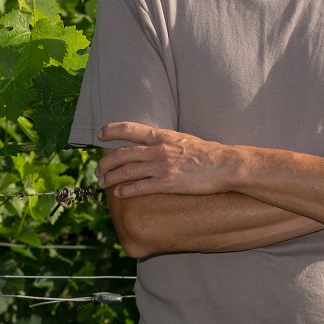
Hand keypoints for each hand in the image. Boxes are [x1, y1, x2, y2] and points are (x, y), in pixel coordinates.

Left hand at [96, 123, 233, 197]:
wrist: (225, 165)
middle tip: (98, 169)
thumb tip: (157, 145)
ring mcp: (161, 166)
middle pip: (122, 153)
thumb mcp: (185, 140)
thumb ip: (168, 142)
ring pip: (126, 171)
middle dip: (106, 162)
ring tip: (102, 183)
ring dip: (111, 178)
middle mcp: (158, 149)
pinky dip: (125, 190)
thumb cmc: (209, 154)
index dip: (112, 131)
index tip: (101, 134)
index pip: (130, 129)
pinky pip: (139, 187)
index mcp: (162, 136)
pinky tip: (119, 194)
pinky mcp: (167, 183)